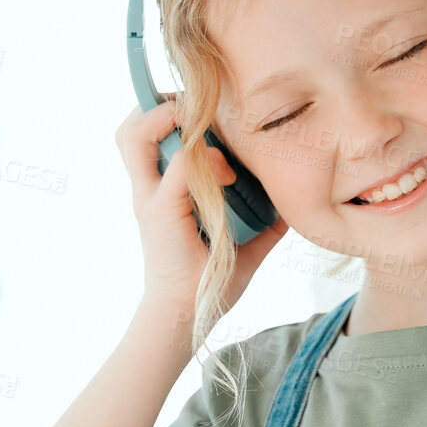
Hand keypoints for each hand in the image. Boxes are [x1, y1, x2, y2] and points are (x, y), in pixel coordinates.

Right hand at [115, 97, 289, 315]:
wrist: (187, 319)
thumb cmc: (211, 281)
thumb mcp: (247, 243)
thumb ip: (268, 219)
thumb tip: (298, 201)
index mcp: (160, 190)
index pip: (144, 132)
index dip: (167, 110)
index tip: (204, 109)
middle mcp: (148, 190)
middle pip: (128, 129)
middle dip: (160, 106)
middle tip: (195, 109)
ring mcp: (150, 201)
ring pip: (134, 137)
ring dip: (168, 121)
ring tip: (202, 127)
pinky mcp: (161, 215)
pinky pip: (177, 169)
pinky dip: (202, 159)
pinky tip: (227, 171)